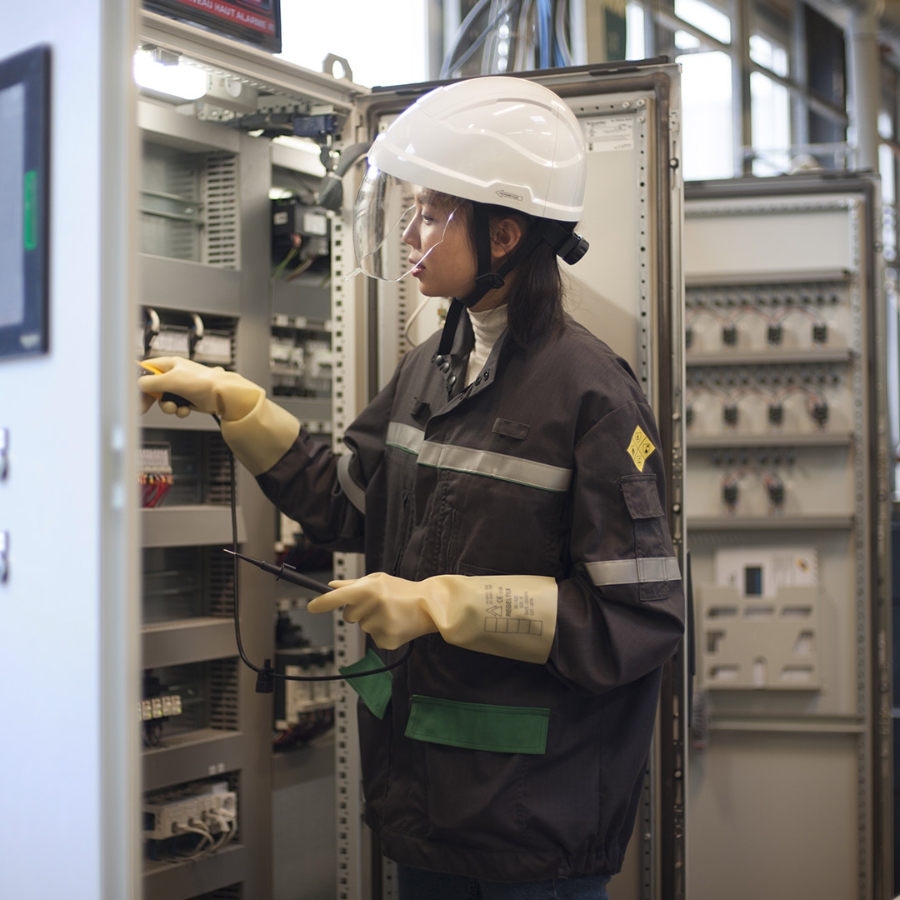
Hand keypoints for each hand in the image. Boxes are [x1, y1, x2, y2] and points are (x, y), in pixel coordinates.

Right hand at [138, 357, 262, 419]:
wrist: (224, 395)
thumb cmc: (203, 382)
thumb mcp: (171, 380)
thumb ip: (151, 382)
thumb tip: (139, 384)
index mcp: (170, 364)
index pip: (147, 368)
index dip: (138, 379)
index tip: (132, 390)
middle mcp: (175, 375)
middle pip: (154, 387)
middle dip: (152, 399)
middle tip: (144, 408)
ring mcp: (182, 388)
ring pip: (164, 400)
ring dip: (168, 406)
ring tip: (175, 407)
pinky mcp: (189, 399)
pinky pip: (176, 407)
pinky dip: (179, 410)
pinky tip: (185, 409)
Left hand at [308, 573, 438, 649]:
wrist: (431, 607)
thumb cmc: (402, 591)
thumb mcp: (378, 580)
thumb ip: (353, 585)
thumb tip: (331, 585)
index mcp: (368, 590)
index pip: (337, 598)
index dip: (321, 603)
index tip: (311, 607)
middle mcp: (372, 607)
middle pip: (348, 616)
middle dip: (357, 611)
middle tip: (378, 604)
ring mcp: (380, 626)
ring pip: (362, 628)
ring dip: (372, 622)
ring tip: (391, 614)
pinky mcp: (387, 641)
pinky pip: (374, 639)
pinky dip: (382, 633)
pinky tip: (395, 625)